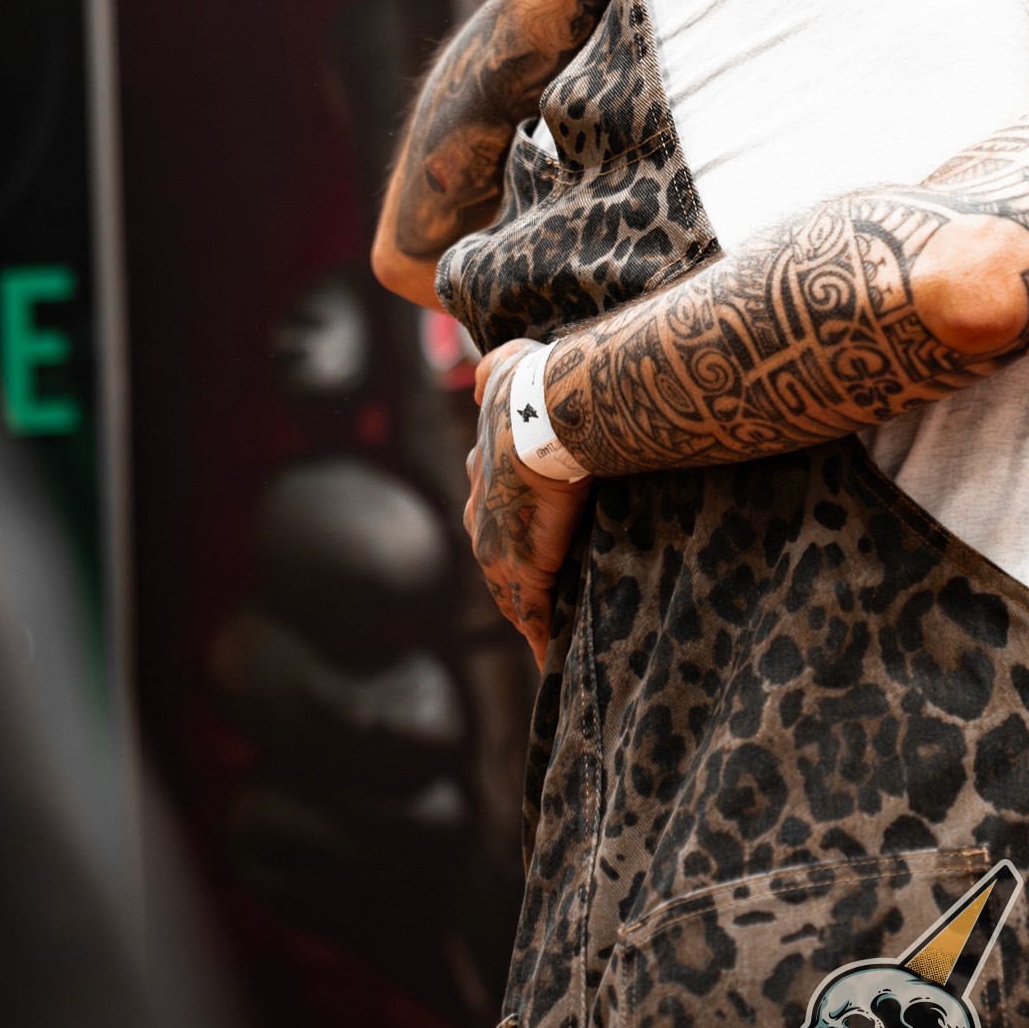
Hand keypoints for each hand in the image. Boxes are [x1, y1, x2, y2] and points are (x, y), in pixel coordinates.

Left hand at [464, 342, 589, 668]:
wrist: (546, 414)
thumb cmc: (535, 388)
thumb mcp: (505, 368)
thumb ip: (492, 373)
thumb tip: (481, 378)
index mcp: (481, 475)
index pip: (489, 516)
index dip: (507, 533)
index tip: (521, 546)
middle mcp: (481, 515)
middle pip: (494, 561)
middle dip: (512, 580)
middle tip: (535, 600)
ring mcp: (499, 548)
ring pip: (509, 594)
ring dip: (524, 615)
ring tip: (543, 638)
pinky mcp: (524, 570)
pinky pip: (532, 615)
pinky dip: (539, 638)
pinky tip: (548, 659)